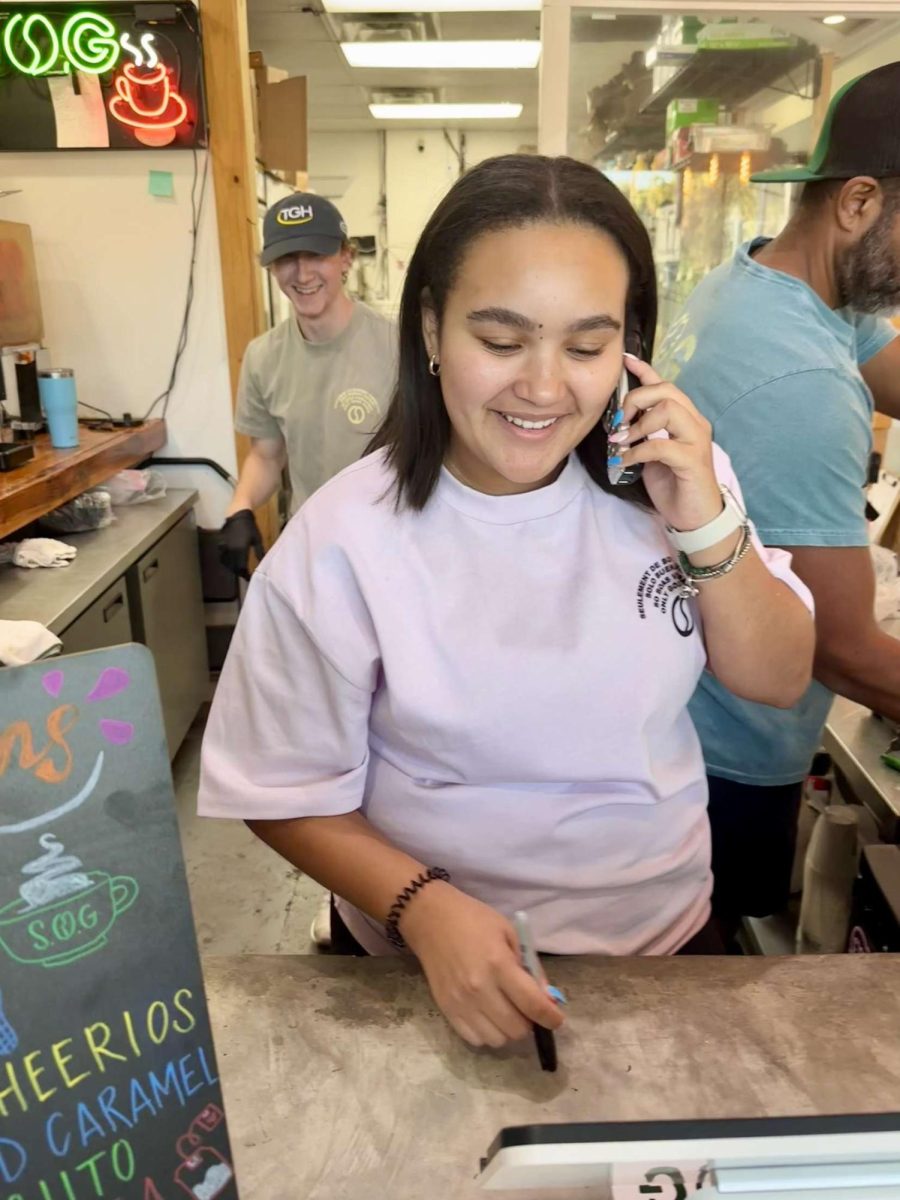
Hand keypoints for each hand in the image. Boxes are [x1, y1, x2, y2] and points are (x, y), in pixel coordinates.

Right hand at [219, 509, 263, 579]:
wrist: (238, 514)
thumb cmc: (250, 526)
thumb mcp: (257, 540)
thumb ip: (259, 553)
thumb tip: (262, 564)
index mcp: (241, 549)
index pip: (242, 567)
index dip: (245, 574)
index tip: (249, 577)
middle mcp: (231, 549)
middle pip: (233, 567)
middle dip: (239, 572)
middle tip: (244, 574)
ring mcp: (224, 546)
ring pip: (226, 563)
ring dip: (232, 568)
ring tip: (238, 570)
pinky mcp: (220, 543)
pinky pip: (222, 556)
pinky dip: (226, 561)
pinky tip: (231, 562)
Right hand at [400, 883, 563, 1047]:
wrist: (430, 919)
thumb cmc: (473, 920)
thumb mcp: (509, 932)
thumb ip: (529, 967)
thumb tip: (547, 998)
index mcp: (498, 964)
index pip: (532, 1004)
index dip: (551, 1018)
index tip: (556, 1019)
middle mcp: (479, 988)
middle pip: (516, 1028)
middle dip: (529, 1022)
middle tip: (527, 1008)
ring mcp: (461, 1002)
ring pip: (497, 1039)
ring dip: (508, 1030)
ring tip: (506, 1011)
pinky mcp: (446, 1010)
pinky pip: (475, 1039)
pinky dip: (487, 1033)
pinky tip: (488, 1016)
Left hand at [608, 355, 721, 533]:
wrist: (696, 517)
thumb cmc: (674, 484)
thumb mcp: (652, 453)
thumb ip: (643, 433)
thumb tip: (619, 422)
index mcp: (686, 418)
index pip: (666, 385)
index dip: (645, 370)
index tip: (625, 360)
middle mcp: (695, 423)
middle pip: (666, 391)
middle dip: (636, 399)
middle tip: (619, 422)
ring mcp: (696, 441)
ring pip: (668, 410)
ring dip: (637, 425)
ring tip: (621, 442)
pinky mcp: (692, 461)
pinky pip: (660, 445)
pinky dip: (636, 452)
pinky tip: (623, 461)